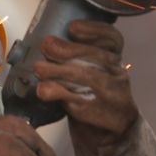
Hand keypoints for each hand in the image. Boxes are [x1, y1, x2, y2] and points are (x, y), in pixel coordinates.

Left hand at [33, 20, 138, 152]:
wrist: (108, 128)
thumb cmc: (91, 92)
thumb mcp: (88, 70)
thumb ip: (73, 56)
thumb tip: (45, 44)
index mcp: (113, 58)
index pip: (112, 39)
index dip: (94, 30)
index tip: (72, 28)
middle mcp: (116, 73)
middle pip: (98, 57)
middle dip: (70, 49)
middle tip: (47, 45)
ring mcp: (110, 94)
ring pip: (89, 78)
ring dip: (60, 72)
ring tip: (39, 68)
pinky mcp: (99, 112)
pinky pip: (78, 101)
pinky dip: (58, 93)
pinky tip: (44, 89)